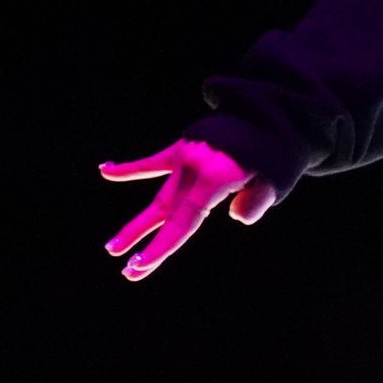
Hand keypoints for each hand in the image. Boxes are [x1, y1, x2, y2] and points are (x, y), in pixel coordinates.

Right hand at [99, 138, 274, 279]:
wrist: (272, 112)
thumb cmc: (277, 151)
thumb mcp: (277, 177)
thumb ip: (257, 200)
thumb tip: (234, 217)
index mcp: (216, 175)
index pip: (185, 220)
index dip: (162, 246)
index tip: (140, 265)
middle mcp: (195, 165)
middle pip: (167, 213)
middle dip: (147, 243)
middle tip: (127, 271)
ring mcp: (187, 154)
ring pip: (161, 195)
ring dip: (140, 224)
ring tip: (113, 248)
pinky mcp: (185, 145)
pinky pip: (156, 161)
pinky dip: (131, 169)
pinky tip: (105, 170)